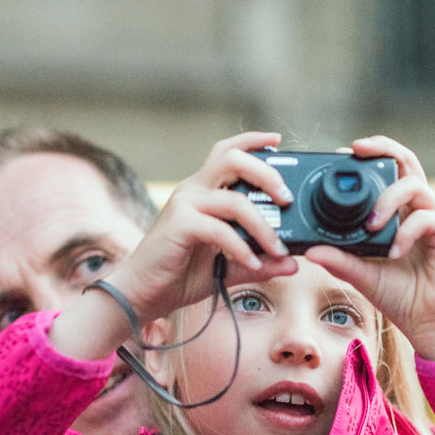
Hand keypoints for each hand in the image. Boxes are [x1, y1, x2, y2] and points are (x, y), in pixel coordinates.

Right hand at [52, 132, 298, 360]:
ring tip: (278, 248)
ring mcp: (184, 204)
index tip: (277, 140)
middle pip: (233, 160)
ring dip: (263, 225)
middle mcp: (192, 190)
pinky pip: (220, 229)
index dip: (252, 142)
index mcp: (202, 191)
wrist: (141, 293)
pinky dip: (241, 247)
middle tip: (286, 199)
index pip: (227, 152)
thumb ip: (259, 262)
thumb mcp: (228, 267)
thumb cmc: (179, 275)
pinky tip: (252, 263)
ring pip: (234, 200)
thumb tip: (293, 263)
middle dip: (267, 173)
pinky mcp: (179, 224)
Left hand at [305, 136, 434, 360]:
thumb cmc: (403, 298)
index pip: (386, 173)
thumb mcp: (363, 276)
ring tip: (370, 225)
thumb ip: (339, 260)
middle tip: (355, 149)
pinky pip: (426, 218)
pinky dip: (405, 233)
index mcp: (398, 214)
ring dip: (387, 199)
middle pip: (406, 162)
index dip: (368, 159)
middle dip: (382, 148)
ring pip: (413, 184)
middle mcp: (417, 209)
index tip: (342, 156)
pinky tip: (394, 253)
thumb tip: (309, 250)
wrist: (434, 324)